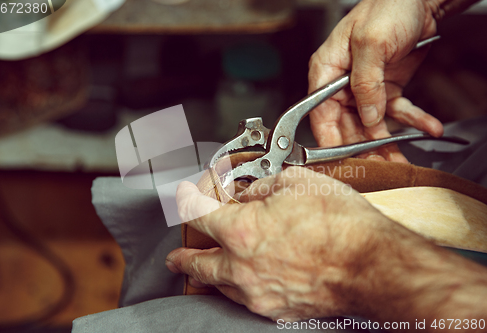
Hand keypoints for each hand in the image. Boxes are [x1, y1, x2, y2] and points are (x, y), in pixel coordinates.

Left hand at [166, 167, 418, 320]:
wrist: (374, 266)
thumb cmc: (342, 226)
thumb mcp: (298, 184)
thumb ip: (264, 187)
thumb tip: (252, 194)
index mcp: (242, 231)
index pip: (199, 214)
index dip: (189, 200)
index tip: (188, 198)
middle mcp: (243, 267)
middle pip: (199, 264)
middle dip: (184, 257)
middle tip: (177, 257)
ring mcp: (260, 293)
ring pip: (221, 287)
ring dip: (210, 276)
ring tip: (206, 270)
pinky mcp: (279, 309)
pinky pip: (248, 299)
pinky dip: (240, 288)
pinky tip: (246, 282)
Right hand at [308, 0, 443, 161]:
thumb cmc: (387, 7)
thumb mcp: (371, 43)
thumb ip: (365, 82)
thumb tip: (366, 116)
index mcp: (326, 70)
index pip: (320, 113)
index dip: (328, 139)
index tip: (339, 161)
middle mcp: (342, 83)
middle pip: (347, 125)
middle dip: (363, 148)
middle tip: (376, 167)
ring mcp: (365, 88)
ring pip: (371, 125)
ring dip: (388, 143)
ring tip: (400, 160)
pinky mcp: (386, 90)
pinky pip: (398, 111)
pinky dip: (414, 121)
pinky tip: (429, 127)